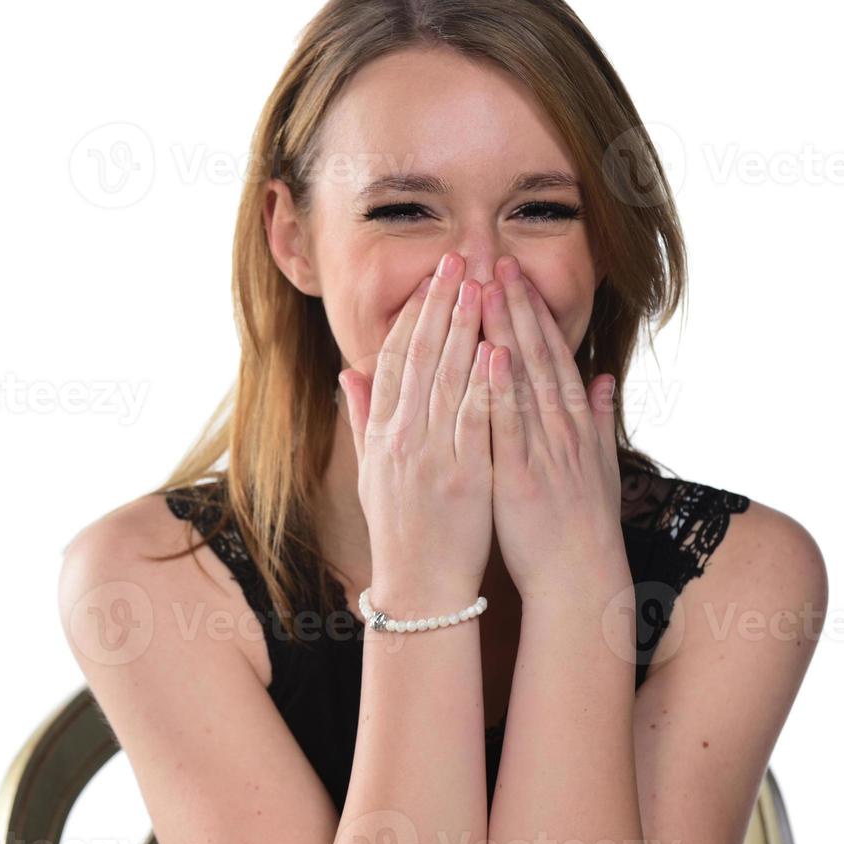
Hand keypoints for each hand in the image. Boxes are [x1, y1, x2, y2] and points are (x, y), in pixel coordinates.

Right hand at [337, 252, 494, 607]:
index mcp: (382, 432)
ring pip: (447, 379)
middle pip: (421, 357)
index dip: (414, 315)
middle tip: (457, 260)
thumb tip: (347, 372)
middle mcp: (403, 437)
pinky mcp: (464, 475)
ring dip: (465, 328)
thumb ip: (362, 417)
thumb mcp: (369, 470)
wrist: (418, 584)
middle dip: (441, 304)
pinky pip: (474, 421)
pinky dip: (484, 384)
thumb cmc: (399, 527)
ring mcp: (433, 455)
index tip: (431, 278)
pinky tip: (496, 349)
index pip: (395, 359)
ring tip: (480, 285)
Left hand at [480, 256, 628, 610]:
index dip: (533, 313)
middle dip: (516, 306)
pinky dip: (501, 389)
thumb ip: (596, 419)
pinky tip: (489, 355)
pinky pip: (509, 426)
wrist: (580, 579)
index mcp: (572, 424)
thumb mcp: (598, 466)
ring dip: (506, 331)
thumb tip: (600, 379)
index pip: (550, 356)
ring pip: (523, 379)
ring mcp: (543, 451)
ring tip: (487, 288)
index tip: (512, 275)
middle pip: (537, 356)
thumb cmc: (580, 524)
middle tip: (495, 260)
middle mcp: (561, 429)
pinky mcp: (522, 478)